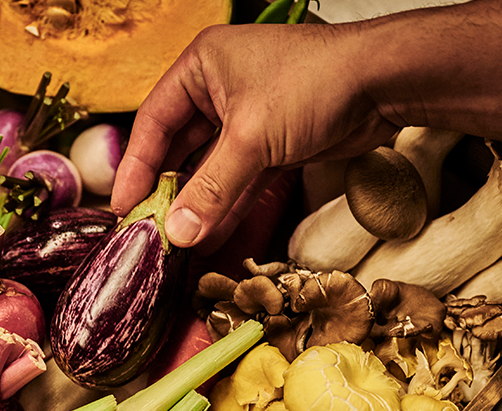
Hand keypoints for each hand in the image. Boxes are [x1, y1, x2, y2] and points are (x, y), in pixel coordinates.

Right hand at [111, 21, 398, 251]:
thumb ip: (212, 189)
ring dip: (194, 204)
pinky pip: (235, 180)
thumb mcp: (253, 138)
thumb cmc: (317, 83)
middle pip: (177, 148)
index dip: (135, 167)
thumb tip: (177, 233)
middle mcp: (217, 89)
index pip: (153, 122)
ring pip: (207, 168)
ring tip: (173, 242)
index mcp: (201, 67)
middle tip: (145, 230)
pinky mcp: (269, 143)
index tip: (123, 207)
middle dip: (165, 191)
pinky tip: (207, 235)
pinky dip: (224, 206)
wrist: (386, 82)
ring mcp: (244, 117)